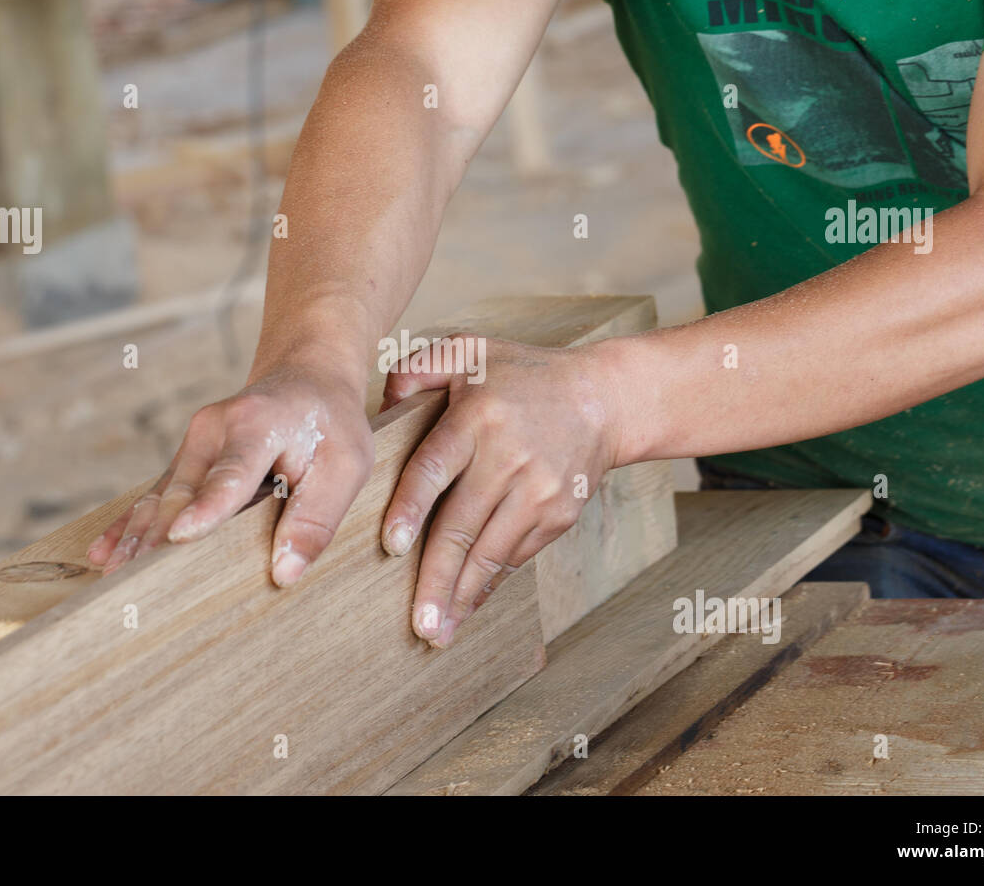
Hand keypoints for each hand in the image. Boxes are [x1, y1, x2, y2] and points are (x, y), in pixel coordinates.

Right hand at [87, 364, 374, 584]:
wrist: (306, 378)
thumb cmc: (330, 426)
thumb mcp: (346, 466)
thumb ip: (317, 517)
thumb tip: (284, 572)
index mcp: (258, 425)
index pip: (231, 473)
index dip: (208, 506)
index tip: (182, 535)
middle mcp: (214, 429)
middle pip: (182, 492)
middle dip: (158, 539)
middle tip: (135, 587)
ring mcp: (194, 443)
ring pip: (160, 497)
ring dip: (136, 538)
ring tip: (112, 578)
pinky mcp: (186, 458)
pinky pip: (155, 495)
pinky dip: (130, 525)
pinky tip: (103, 552)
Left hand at [380, 335, 618, 646]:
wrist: (604, 399)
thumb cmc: (523, 376)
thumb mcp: (470, 351)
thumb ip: (417, 368)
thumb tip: (379, 410)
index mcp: (478, 418)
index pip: (436, 468)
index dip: (411, 509)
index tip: (392, 547)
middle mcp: (510, 458)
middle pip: (462, 525)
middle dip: (437, 579)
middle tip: (416, 622)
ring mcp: (539, 491)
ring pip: (491, 552)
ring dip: (462, 596)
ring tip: (436, 632)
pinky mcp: (558, 515)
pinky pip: (515, 558)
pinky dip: (489, 586)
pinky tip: (466, 609)